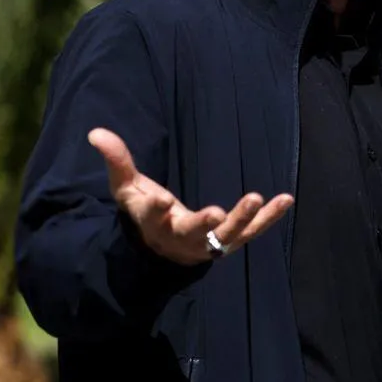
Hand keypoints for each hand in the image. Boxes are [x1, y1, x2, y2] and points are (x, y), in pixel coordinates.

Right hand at [88, 127, 292, 265]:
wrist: (162, 249)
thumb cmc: (144, 212)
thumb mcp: (126, 188)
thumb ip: (117, 161)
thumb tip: (95, 132)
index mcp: (153, 223)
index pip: (151, 216)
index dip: (155, 208)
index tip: (161, 199)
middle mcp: (180, 237)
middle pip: (192, 234)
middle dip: (204, 224)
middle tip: (216, 214)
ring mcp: (207, 242)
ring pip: (226, 237)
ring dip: (242, 220)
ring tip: (256, 198)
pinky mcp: (228, 241)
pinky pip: (251, 232)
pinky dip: (268, 218)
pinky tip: (285, 199)